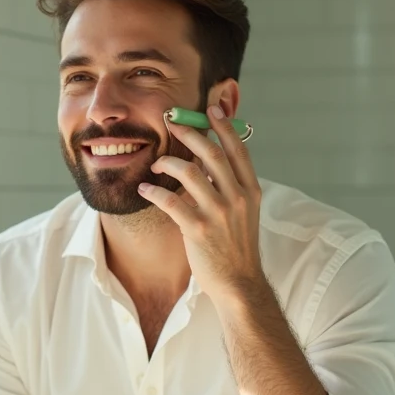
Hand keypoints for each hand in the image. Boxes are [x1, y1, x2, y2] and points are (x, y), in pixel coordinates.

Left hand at [138, 104, 265, 303]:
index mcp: (250, 190)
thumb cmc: (237, 247)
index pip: (238, 150)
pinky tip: (144, 188)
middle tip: (172, 122)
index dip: (224, 127)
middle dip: (190, 133)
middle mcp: (237, 197)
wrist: (239, 284)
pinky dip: (153, 191)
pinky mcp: (198, 229)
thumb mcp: (244, 213)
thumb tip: (209, 162)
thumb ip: (230, 187)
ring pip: (188, 172)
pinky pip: (169, 201)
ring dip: (166, 162)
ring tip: (155, 164)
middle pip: (211, 153)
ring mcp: (218, 213)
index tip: (211, 109)